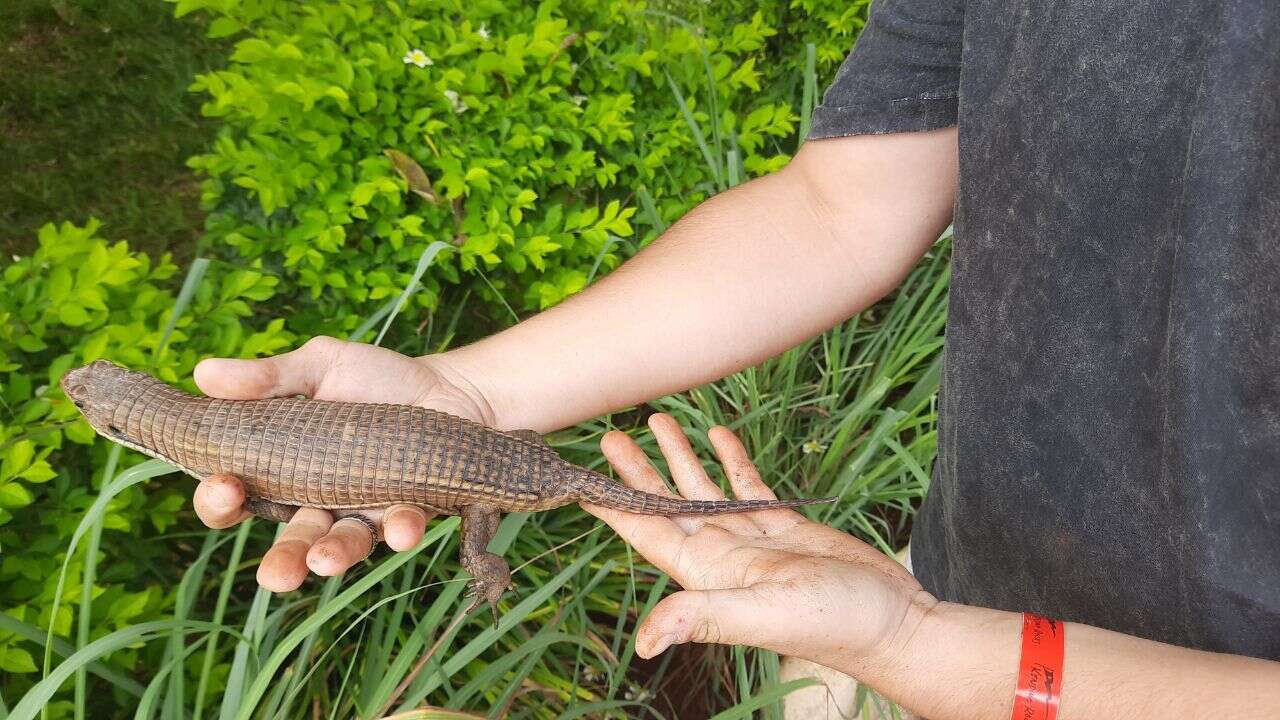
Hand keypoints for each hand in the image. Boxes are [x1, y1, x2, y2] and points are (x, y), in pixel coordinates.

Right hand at [191, 336, 493, 591]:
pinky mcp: (408, 512)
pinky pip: (401, 529)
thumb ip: (268, 377)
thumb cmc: (375, 379)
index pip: (235, 496)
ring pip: (341, 545)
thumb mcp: (320, 366)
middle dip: (280, 560)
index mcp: (281, 467)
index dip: (219, 500)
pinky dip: (401, 530)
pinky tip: (403, 528)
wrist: (449, 386)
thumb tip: (203, 373)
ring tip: (324, 562)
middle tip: (273, 576)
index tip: (223, 487)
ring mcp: (363, 511)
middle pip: (289, 541)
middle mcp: (317, 501)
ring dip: (333, 556)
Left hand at [583, 414, 936, 676]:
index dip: (612, 507)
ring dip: (681, 458)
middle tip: (612, 433)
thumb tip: (644, 642)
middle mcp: (722, 556)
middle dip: (638, 472)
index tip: (580, 478)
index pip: (645, 533)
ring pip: (705, 491)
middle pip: (667, 505)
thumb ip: (704, 618)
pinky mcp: (788, 528)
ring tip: (658, 420)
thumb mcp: (763, 617)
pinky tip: (718, 433)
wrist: (895, 624)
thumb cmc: (833, 626)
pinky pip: (750, 487)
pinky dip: (733, 460)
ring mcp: (754, 541)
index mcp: (707, 574)